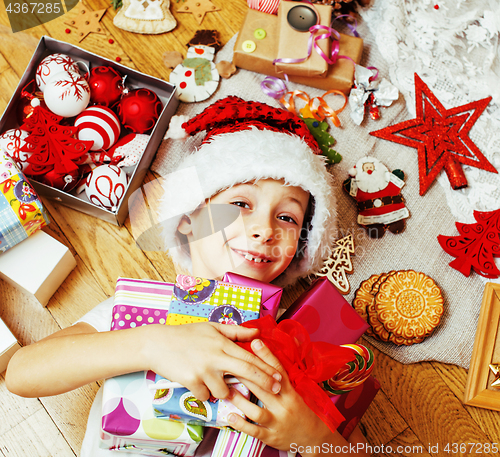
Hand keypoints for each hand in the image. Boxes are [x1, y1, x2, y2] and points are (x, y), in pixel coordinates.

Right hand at [145, 322, 281, 400]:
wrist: (157, 343)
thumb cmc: (186, 334)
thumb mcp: (212, 328)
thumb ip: (236, 332)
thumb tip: (257, 333)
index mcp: (222, 344)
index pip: (250, 358)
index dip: (267, 369)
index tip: (279, 377)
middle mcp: (215, 357)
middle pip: (247, 373)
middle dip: (264, 383)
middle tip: (275, 391)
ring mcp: (203, 370)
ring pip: (224, 391)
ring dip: (224, 391)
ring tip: (214, 381)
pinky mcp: (191, 382)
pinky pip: (205, 396)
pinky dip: (204, 393)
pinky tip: (198, 383)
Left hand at [226, 339, 368, 456]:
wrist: (313, 439)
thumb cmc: (302, 411)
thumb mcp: (298, 391)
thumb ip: (285, 374)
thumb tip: (291, 342)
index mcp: (291, 393)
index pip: (278, 371)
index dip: (267, 356)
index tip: (255, 342)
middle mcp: (284, 406)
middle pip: (264, 388)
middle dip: (246, 375)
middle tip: (230, 364)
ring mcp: (277, 422)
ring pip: (256, 411)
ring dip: (240, 401)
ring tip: (227, 391)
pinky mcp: (271, 437)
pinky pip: (254, 431)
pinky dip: (241, 424)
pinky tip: (229, 416)